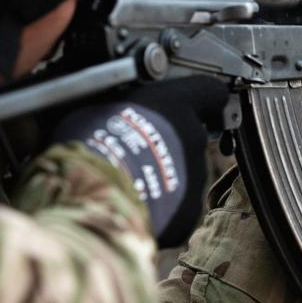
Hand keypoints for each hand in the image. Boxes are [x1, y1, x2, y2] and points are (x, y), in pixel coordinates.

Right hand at [52, 76, 228, 246]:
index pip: (211, 91)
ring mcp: (194, 177)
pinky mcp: (188, 211)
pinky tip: (134, 204)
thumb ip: (125, 109)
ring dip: (163, 176)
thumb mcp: (99, 108)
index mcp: (174, 104)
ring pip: (185, 173)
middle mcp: (192, 138)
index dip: (203, 100)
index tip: (194, 106)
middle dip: (171, 144)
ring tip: (130, 181)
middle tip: (139, 151)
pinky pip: (177, 205)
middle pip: (192, 137)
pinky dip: (161, 206)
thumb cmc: (90, 147)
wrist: (92, 195)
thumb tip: (114, 114)